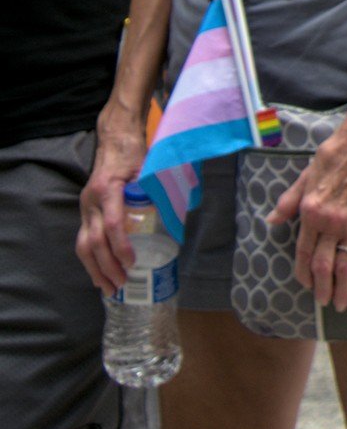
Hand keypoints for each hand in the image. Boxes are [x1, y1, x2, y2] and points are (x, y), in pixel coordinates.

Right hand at [76, 104, 149, 296]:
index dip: (121, 245)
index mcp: (108, 189)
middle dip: (107, 266)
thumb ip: (161, 188)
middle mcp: (92, 201)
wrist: (115, 140)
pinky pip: (84, 240)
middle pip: (94, 240)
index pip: (112, 223)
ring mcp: (86, 207)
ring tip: (109, 288)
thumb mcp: (150, 168)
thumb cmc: (135, 154)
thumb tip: (182, 213)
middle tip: (122, 284)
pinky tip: (100, 274)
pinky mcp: (86, 212)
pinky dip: (91, 260)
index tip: (132, 262)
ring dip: (95, 269)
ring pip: (83, 244)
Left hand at [269, 101, 346, 310]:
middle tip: (323, 304)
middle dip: (322, 288)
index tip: (304, 284)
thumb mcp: (304, 176)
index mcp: (311, 213)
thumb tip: (271, 221)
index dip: (303, 271)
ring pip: (346, 263)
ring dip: (344, 286)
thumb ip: (289, 202)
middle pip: (324, 264)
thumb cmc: (333, 155)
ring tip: (343, 304)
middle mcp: (330, 223)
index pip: (303, 251)